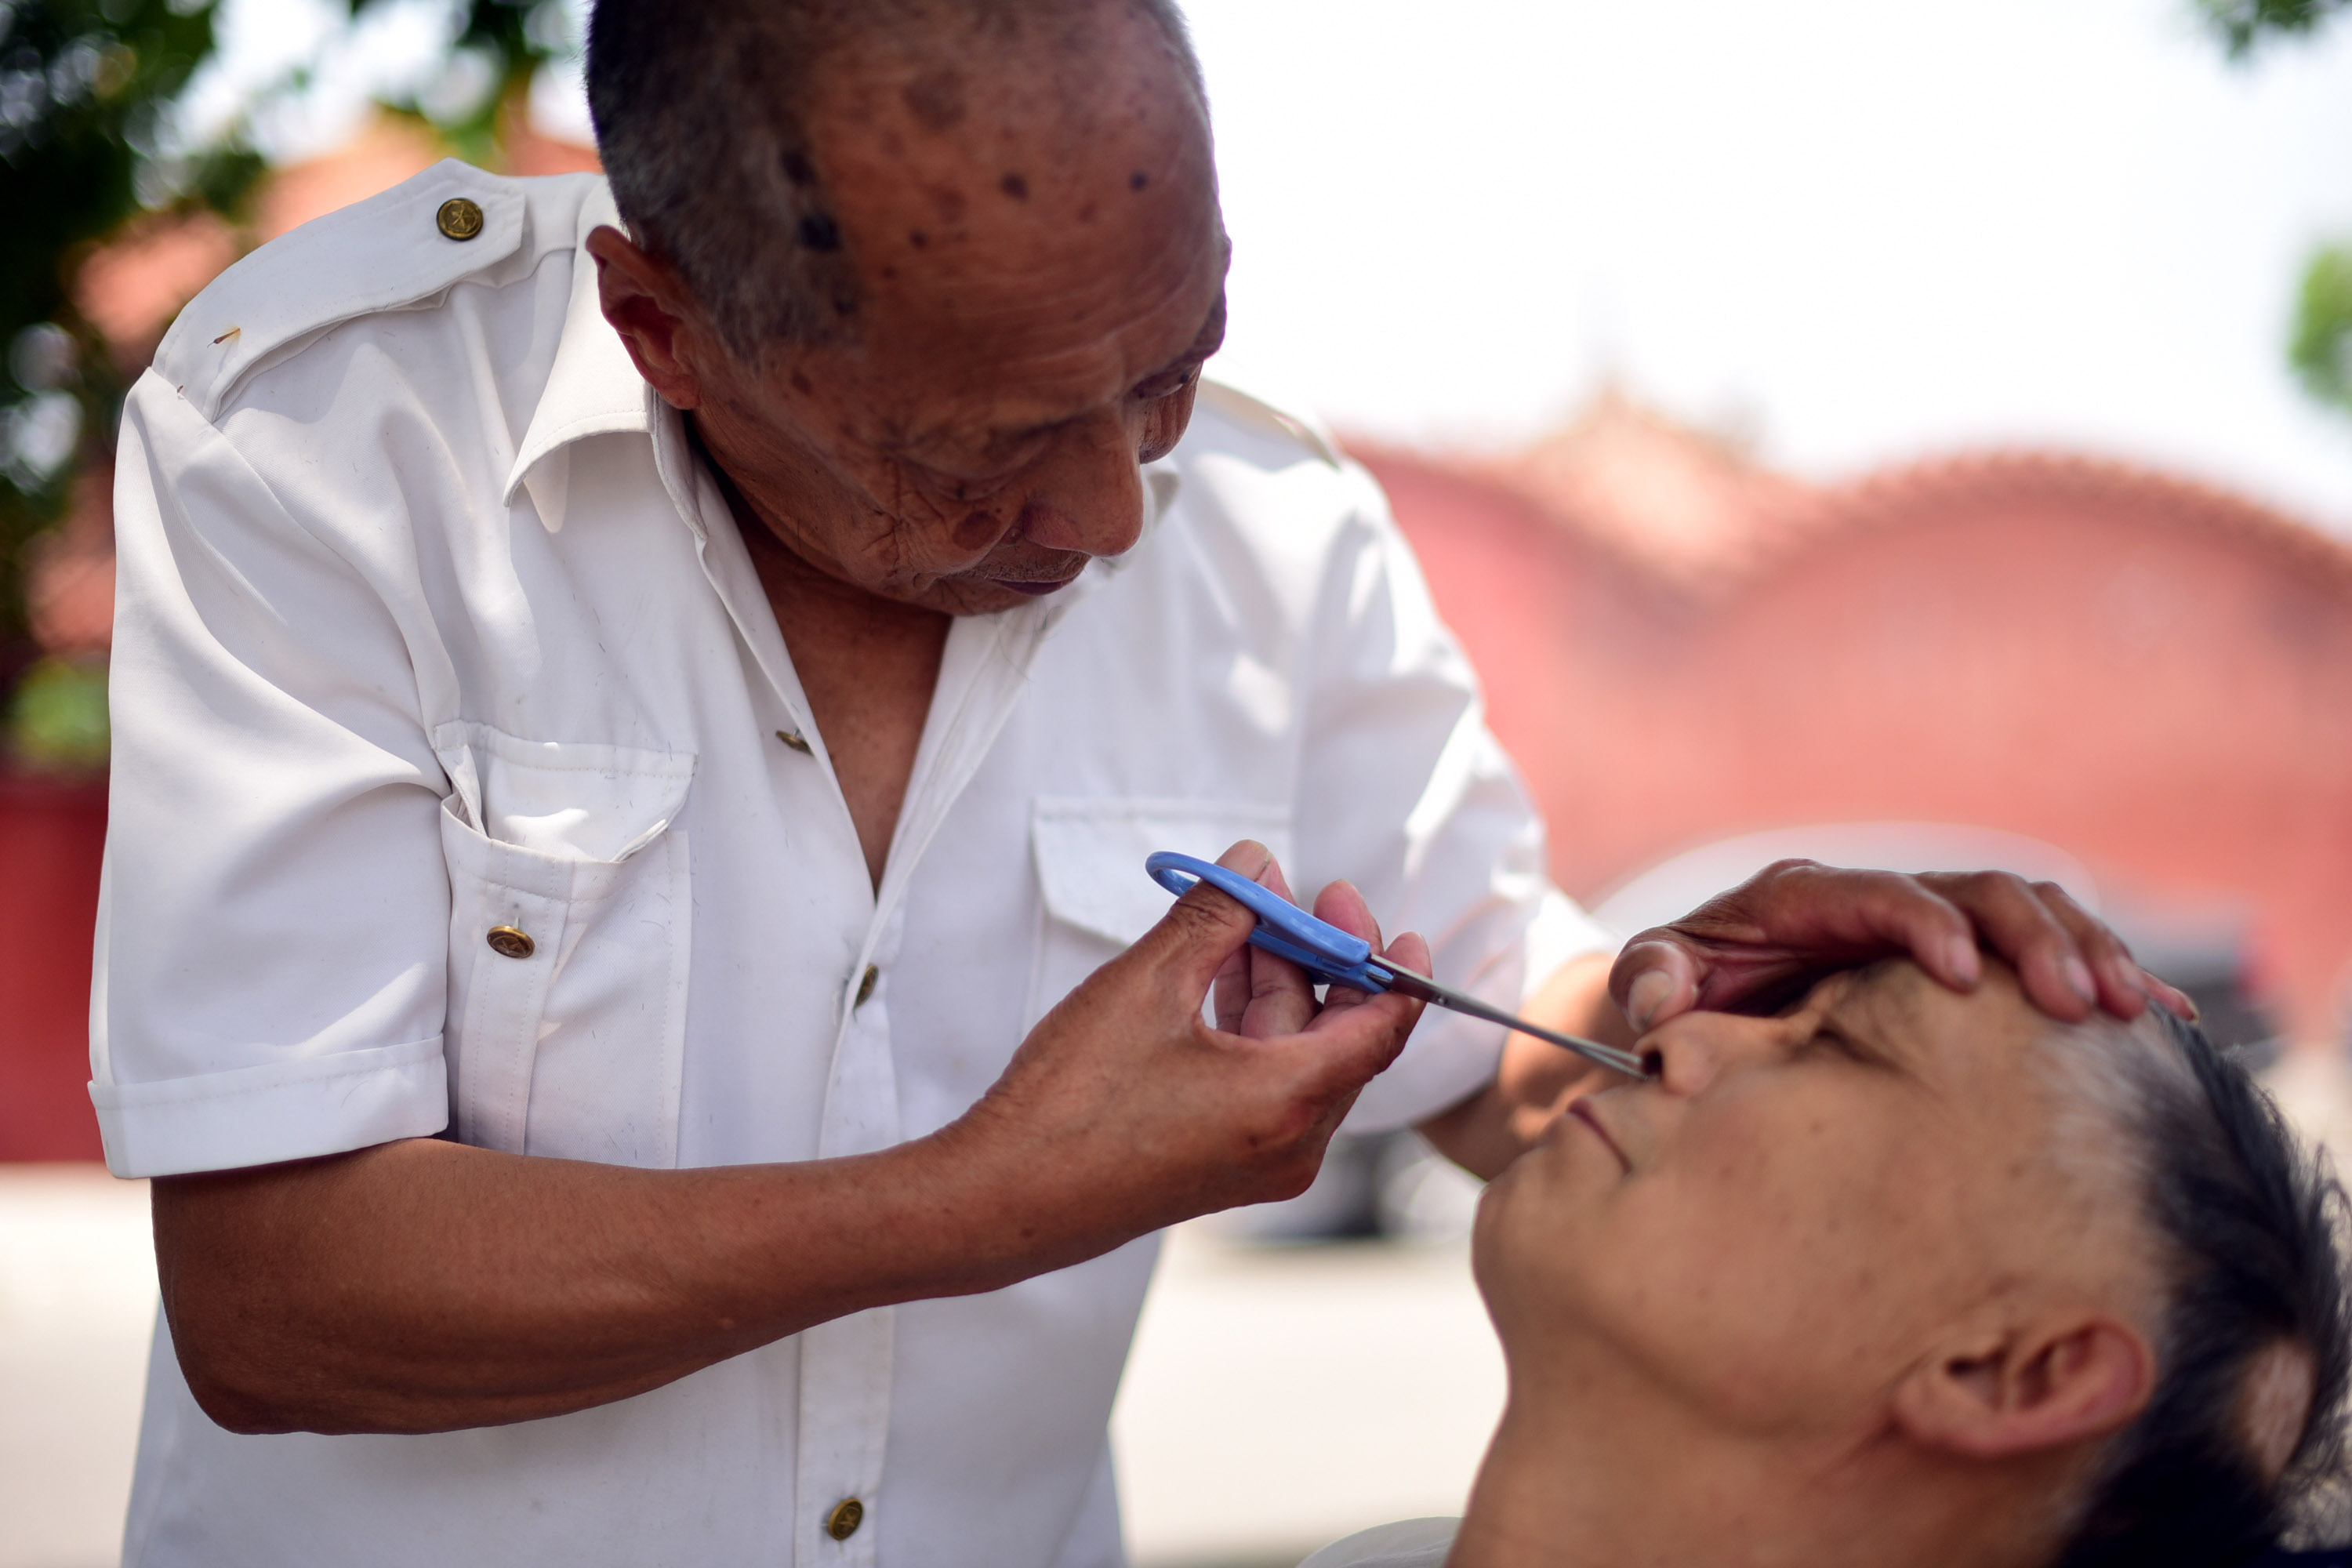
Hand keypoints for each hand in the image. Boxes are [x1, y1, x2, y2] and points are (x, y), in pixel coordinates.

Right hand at [941, 840, 1430, 1255]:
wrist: (1002, 1198)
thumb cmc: (1071, 1105)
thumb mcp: (1148, 984)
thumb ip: (1215, 914)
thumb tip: (1254, 863)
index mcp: (1290, 1104)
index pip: (1383, 1026)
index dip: (1385, 959)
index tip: (1357, 907)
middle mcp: (1291, 1145)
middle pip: (1336, 1034)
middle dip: (1312, 957)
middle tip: (1278, 892)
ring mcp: (1257, 1163)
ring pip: (1293, 1056)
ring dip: (1272, 986)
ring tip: (1233, 922)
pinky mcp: (1222, 1166)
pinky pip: (1262, 1084)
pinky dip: (1246, 1027)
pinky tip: (1209, 977)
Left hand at [1608, 860, 2195, 1033]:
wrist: (1693, 992)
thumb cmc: (1674, 988)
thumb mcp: (1653, 980)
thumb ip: (1651, 979)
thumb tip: (1656, 998)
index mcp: (1802, 898)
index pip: (1877, 894)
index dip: (1924, 925)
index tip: (1964, 976)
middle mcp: (1875, 899)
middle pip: (1974, 891)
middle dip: (2033, 940)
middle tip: (2084, 1004)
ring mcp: (1923, 923)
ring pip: (2024, 910)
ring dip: (2085, 953)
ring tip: (2138, 1013)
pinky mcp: (1961, 956)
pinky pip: (2043, 950)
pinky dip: (2100, 975)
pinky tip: (2163, 1024)